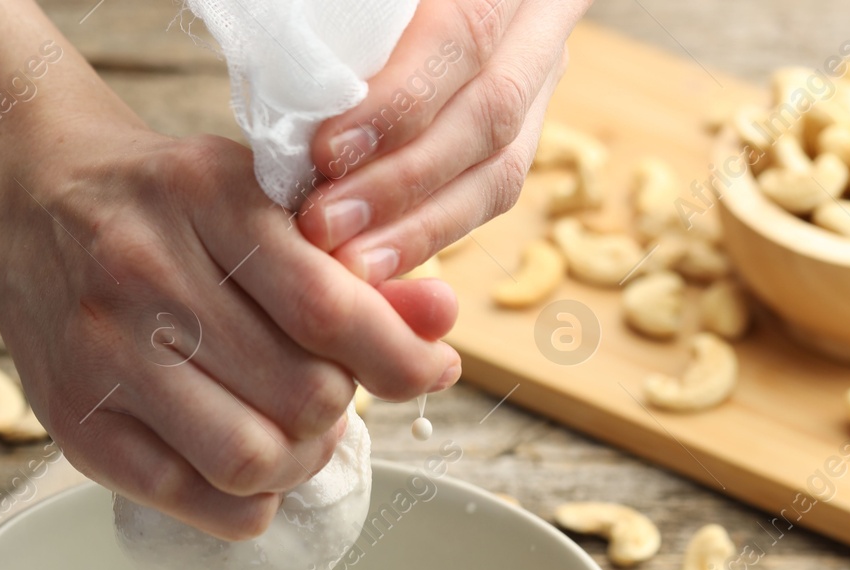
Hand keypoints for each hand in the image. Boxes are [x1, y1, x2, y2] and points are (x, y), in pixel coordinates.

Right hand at [0, 121, 460, 540]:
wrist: (28, 198)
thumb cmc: (168, 203)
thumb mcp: (265, 203)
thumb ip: (359, 268)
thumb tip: (441, 326)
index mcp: (209, 201)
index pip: (331, 309)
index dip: (401, 359)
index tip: (428, 370)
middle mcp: (146, 275)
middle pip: (304, 397)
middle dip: (342, 406)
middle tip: (331, 391)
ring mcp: (102, 356)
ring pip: (253, 461)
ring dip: (300, 461)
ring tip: (293, 431)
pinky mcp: (77, 424)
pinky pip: (196, 502)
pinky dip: (249, 501)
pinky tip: (249, 463)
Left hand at [297, 0, 587, 280]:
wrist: (408, 13)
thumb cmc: (352, 4)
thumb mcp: (358, 2)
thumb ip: (350, 25)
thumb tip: (307, 88)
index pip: (465, 30)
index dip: (399, 100)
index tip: (327, 151)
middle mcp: (540, 19)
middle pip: (492, 110)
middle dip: (402, 180)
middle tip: (323, 222)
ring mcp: (541, 74)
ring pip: (503, 166)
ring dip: (420, 226)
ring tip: (350, 263)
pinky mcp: (526, 125)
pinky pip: (491, 191)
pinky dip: (432, 233)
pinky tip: (379, 264)